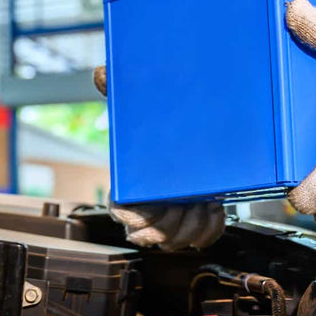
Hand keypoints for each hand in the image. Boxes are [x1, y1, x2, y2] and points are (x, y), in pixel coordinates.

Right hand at [94, 65, 225, 249]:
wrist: (183, 150)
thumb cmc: (150, 140)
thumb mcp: (134, 119)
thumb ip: (118, 96)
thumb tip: (100, 74)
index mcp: (124, 195)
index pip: (125, 218)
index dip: (139, 218)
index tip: (154, 204)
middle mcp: (146, 215)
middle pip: (154, 235)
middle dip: (172, 223)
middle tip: (188, 203)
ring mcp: (169, 224)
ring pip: (178, 241)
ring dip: (193, 226)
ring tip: (204, 204)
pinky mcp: (192, 228)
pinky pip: (200, 240)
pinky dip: (210, 229)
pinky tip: (215, 209)